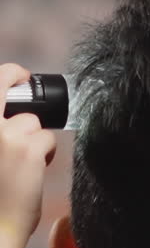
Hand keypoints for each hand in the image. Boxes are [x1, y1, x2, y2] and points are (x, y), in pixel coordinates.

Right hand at [0, 64, 56, 247]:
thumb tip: (8, 115)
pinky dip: (46, 154)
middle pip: (4, 82)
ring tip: (23, 164)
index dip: (6, 76)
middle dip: (16, 77)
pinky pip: (47, 140)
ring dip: (34, 139)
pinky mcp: (28, 148)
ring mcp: (3, 133)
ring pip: (31, 122)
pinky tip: (34, 172)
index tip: (15, 76)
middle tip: (23, 79)